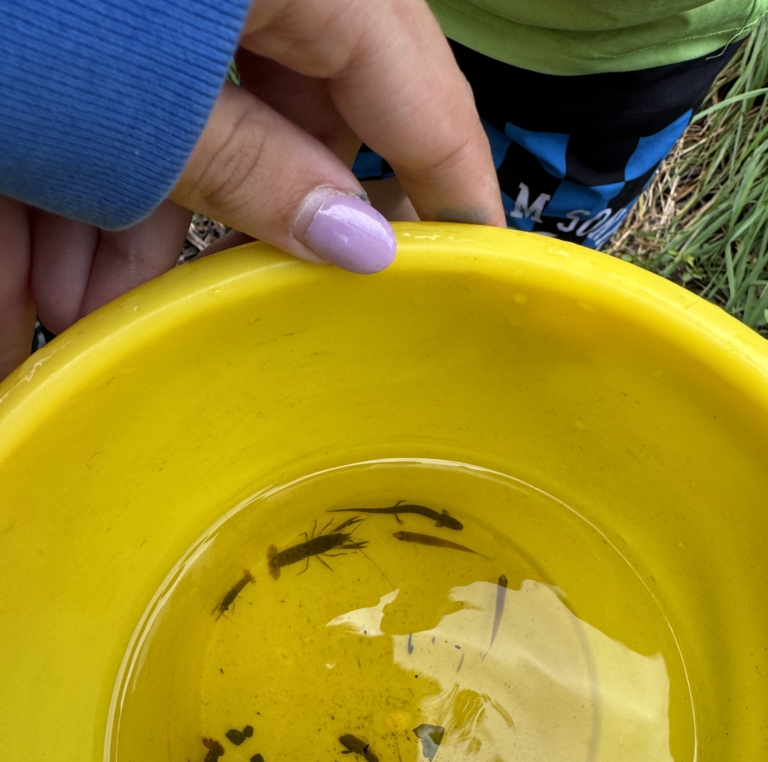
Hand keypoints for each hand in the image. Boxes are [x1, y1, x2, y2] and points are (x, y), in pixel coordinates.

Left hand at [1, 0, 502, 381]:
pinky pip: (127, 117)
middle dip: (231, 244)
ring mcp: (179, 13)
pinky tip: (34, 271)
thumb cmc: (23, 4)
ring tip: (71, 315)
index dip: (453, 198)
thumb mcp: (141, 105)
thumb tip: (362, 248)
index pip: (424, 105)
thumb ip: (261, 174)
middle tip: (210, 326)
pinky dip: (81, 193)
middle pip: (292, 133)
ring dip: (130, 239)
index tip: (473, 274)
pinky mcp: (116, 32)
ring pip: (192, 138)